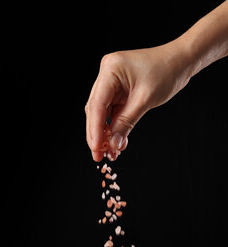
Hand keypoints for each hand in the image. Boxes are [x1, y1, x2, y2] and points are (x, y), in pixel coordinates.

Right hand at [85, 42, 189, 161]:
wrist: (180, 61)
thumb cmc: (166, 72)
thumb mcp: (145, 100)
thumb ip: (126, 123)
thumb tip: (113, 144)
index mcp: (111, 69)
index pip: (97, 104)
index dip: (94, 128)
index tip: (96, 147)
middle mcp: (107, 74)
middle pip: (95, 109)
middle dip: (97, 134)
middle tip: (98, 155)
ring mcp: (111, 82)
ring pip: (101, 113)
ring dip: (105, 133)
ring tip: (109, 153)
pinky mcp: (117, 90)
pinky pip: (112, 112)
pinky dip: (114, 127)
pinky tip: (116, 142)